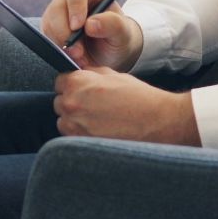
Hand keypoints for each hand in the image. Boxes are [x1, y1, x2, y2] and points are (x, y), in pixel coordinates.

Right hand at [40, 0, 141, 71]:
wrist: (111, 52)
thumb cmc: (118, 36)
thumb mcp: (124, 31)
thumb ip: (112, 24)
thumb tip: (90, 25)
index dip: (75, 4)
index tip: (78, 26)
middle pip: (57, 7)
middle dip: (65, 33)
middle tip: (78, 52)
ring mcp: (57, 12)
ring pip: (49, 24)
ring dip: (62, 45)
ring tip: (81, 58)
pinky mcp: (50, 28)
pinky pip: (47, 38)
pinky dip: (59, 51)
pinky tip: (74, 58)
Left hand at [53, 66, 200, 145]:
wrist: (158, 121)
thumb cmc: (139, 97)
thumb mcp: (113, 75)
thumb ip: (91, 75)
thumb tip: (80, 75)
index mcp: (77, 82)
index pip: (60, 82)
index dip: (73, 85)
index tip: (83, 91)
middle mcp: (71, 103)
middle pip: (59, 102)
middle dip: (73, 103)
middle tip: (94, 107)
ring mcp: (75, 126)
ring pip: (64, 121)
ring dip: (75, 120)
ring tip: (98, 120)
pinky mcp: (81, 143)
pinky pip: (72, 137)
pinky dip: (81, 135)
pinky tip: (100, 131)